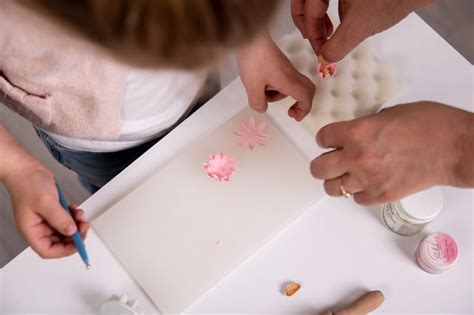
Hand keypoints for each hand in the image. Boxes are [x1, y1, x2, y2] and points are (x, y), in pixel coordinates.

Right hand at [5, 166, 89, 257]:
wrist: (26, 168)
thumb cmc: (27, 184)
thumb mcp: (46, 202)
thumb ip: (60, 219)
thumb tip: (71, 232)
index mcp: (31, 230)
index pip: (47, 250)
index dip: (64, 251)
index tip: (78, 244)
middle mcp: (38, 227)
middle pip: (59, 242)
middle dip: (74, 235)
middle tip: (83, 227)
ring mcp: (45, 219)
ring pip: (65, 230)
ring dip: (75, 224)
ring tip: (79, 215)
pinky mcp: (52, 211)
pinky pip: (66, 219)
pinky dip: (73, 216)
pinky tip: (74, 209)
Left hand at [237, 31, 314, 120]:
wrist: (250, 37)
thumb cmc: (253, 59)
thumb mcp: (252, 86)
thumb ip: (257, 101)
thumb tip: (262, 108)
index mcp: (289, 81)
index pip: (306, 97)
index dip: (304, 110)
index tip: (295, 117)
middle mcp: (291, 74)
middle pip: (307, 90)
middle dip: (301, 104)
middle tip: (290, 112)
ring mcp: (286, 68)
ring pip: (293, 86)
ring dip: (280, 95)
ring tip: (262, 95)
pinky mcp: (280, 64)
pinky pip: (284, 79)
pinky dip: (276, 87)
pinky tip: (260, 85)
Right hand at [292, 0, 433, 60]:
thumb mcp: (359, 27)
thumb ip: (337, 46)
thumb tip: (323, 60)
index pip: (308, 9)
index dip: (312, 32)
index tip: (320, 49)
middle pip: (302, 1)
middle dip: (307, 22)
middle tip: (315, 40)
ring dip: (316, 17)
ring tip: (327, 33)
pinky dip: (326, 10)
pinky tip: (336, 23)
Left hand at [310, 102, 472, 204]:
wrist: (454, 148)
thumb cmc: (430, 125)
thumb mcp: (390, 113)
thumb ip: (366, 125)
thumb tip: (355, 133)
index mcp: (357, 132)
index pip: (322, 138)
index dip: (326, 139)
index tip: (329, 140)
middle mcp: (357, 157)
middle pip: (318, 169)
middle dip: (322, 164)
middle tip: (330, 161)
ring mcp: (368, 179)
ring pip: (333, 188)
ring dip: (337, 181)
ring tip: (346, 175)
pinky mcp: (381, 196)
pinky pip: (357, 199)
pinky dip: (359, 192)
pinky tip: (367, 183)